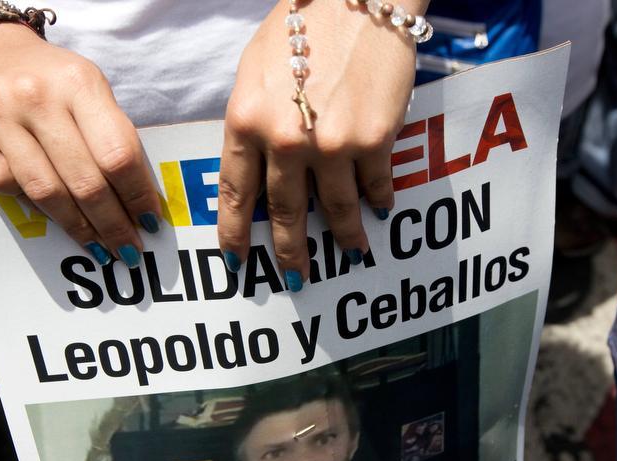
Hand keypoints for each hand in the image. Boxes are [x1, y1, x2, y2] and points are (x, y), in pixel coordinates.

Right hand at [0, 23, 161, 266]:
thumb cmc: (53, 82)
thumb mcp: (91, 91)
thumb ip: (112, 136)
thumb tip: (141, 202)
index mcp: (79, 82)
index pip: (117, 152)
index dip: (137, 195)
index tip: (150, 222)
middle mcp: (35, 94)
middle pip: (83, 179)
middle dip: (112, 222)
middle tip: (128, 248)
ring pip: (42, 190)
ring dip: (76, 227)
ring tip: (97, 245)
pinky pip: (0, 183)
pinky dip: (26, 204)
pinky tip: (47, 215)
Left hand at [217, 0, 425, 290]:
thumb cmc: (303, 26)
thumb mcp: (256, 72)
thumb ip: (253, 123)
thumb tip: (256, 167)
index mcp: (246, 121)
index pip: (236, 194)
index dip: (237, 234)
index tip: (237, 261)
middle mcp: (286, 141)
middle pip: (286, 214)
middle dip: (291, 253)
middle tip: (294, 279)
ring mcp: (332, 145)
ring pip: (337, 209)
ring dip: (344, 236)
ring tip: (351, 252)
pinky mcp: (374, 140)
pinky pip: (375, 186)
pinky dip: (378, 201)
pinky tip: (380, 209)